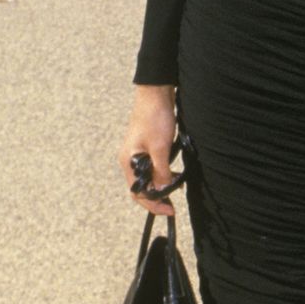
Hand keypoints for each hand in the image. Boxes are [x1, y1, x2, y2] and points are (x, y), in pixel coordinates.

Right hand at [119, 85, 178, 214]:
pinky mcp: (146, 146)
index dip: (153, 204)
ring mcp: (137, 153)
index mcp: (128, 161)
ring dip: (160, 185)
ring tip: (176, 187)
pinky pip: (152, 167)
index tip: (169, 210)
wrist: (156, 93)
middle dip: (156, 197)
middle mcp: (130, 159)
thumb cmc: (154, 117)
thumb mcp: (160, 148)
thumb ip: (161, 171)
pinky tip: (174, 173)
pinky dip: (162, 173)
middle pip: (140, 187)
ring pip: (147, 177)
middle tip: (172, 203)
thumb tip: (162, 191)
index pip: (137, 192)